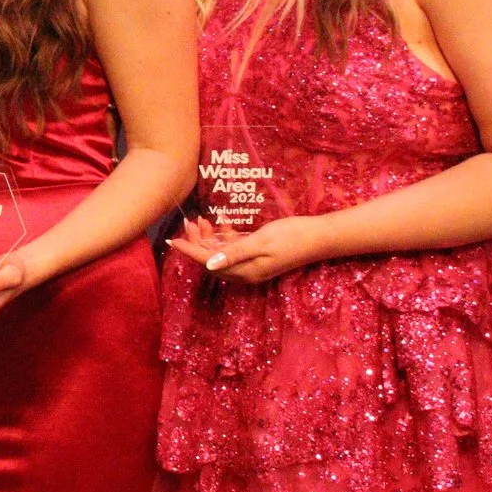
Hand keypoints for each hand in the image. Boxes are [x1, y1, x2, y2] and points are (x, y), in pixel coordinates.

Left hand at [172, 213, 330, 284]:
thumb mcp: (260, 242)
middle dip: (197, 242)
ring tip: (201, 219)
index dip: (189, 251)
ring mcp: (253, 265)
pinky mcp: (259, 256)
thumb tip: (208, 264)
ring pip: (222, 253)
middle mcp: (246, 272)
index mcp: (245, 272)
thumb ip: (233, 253)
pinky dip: (225, 237)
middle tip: (189, 222)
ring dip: (210, 238)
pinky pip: (235, 249)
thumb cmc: (291, 237)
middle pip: (212, 259)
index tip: (172, 240)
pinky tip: (223, 222)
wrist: (319, 237)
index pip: (208, 262)